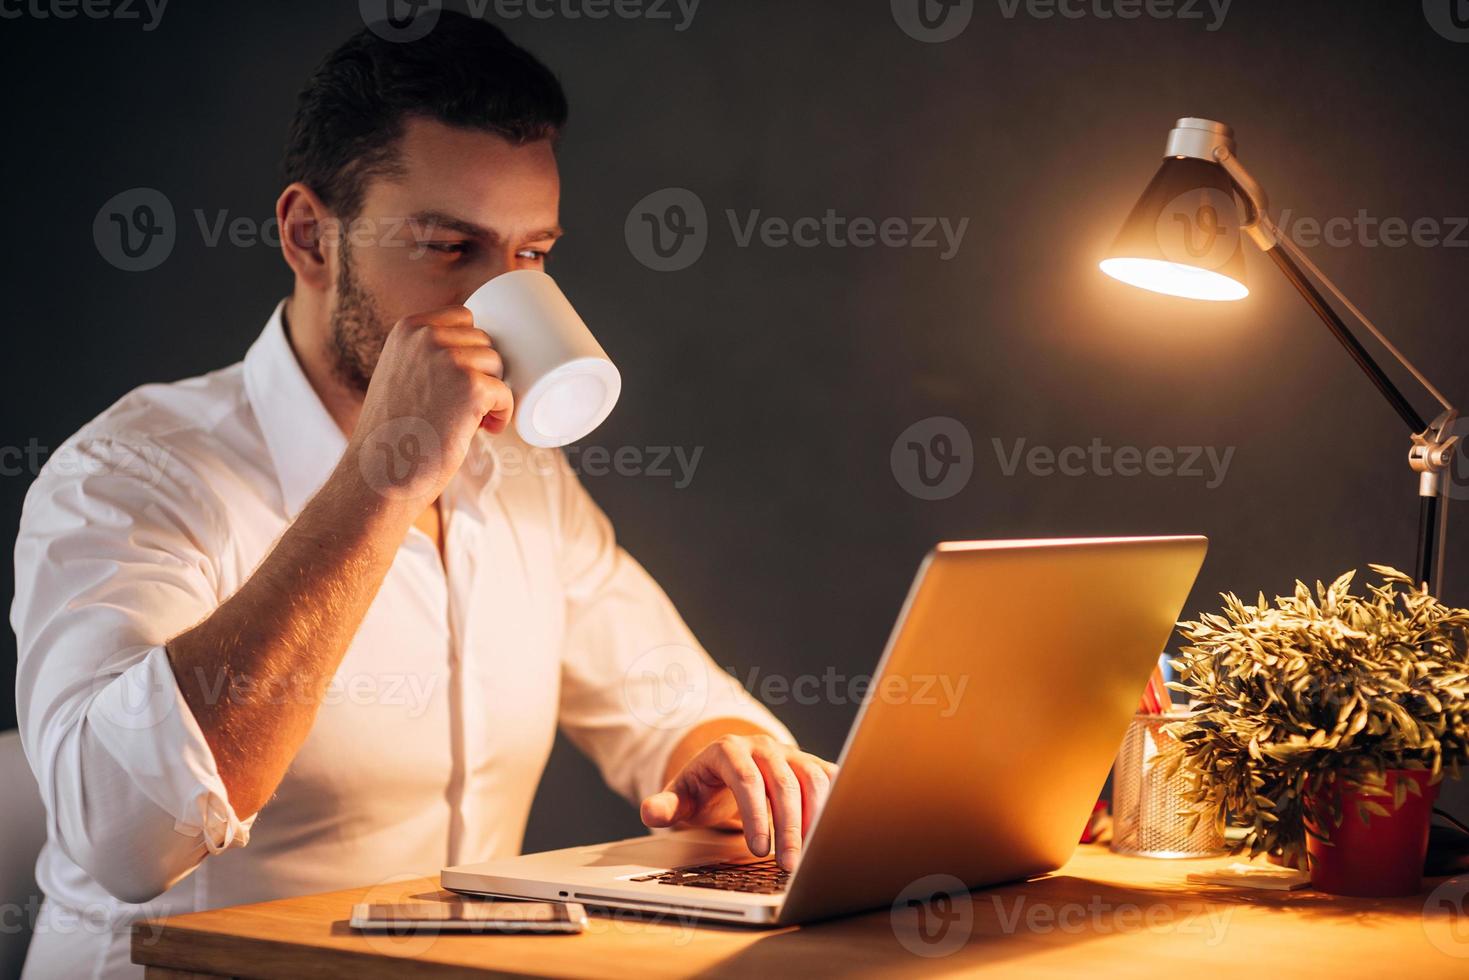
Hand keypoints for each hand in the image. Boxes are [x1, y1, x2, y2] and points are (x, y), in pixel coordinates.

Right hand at [347, 306, 512, 504]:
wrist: (381, 473)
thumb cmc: (394, 431)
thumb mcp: (399, 373)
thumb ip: (426, 352)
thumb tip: (480, 345)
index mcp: (409, 328)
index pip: (464, 317)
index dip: (469, 350)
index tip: (456, 381)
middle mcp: (427, 337)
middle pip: (484, 342)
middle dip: (481, 373)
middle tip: (461, 407)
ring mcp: (450, 360)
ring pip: (498, 365)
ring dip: (491, 393)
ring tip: (468, 419)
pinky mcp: (471, 388)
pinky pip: (506, 393)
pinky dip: (501, 415)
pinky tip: (480, 430)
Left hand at [640, 734, 837, 870]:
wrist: (726, 768)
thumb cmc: (704, 789)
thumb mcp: (681, 797)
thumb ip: (666, 806)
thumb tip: (651, 812)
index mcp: (728, 751)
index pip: (746, 779)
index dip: (755, 814)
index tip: (759, 850)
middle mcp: (762, 747)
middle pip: (785, 782)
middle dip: (790, 827)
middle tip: (790, 866)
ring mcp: (789, 754)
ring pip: (814, 778)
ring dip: (817, 818)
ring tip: (811, 855)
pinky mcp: (809, 765)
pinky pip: (831, 779)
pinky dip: (835, 805)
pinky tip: (831, 835)